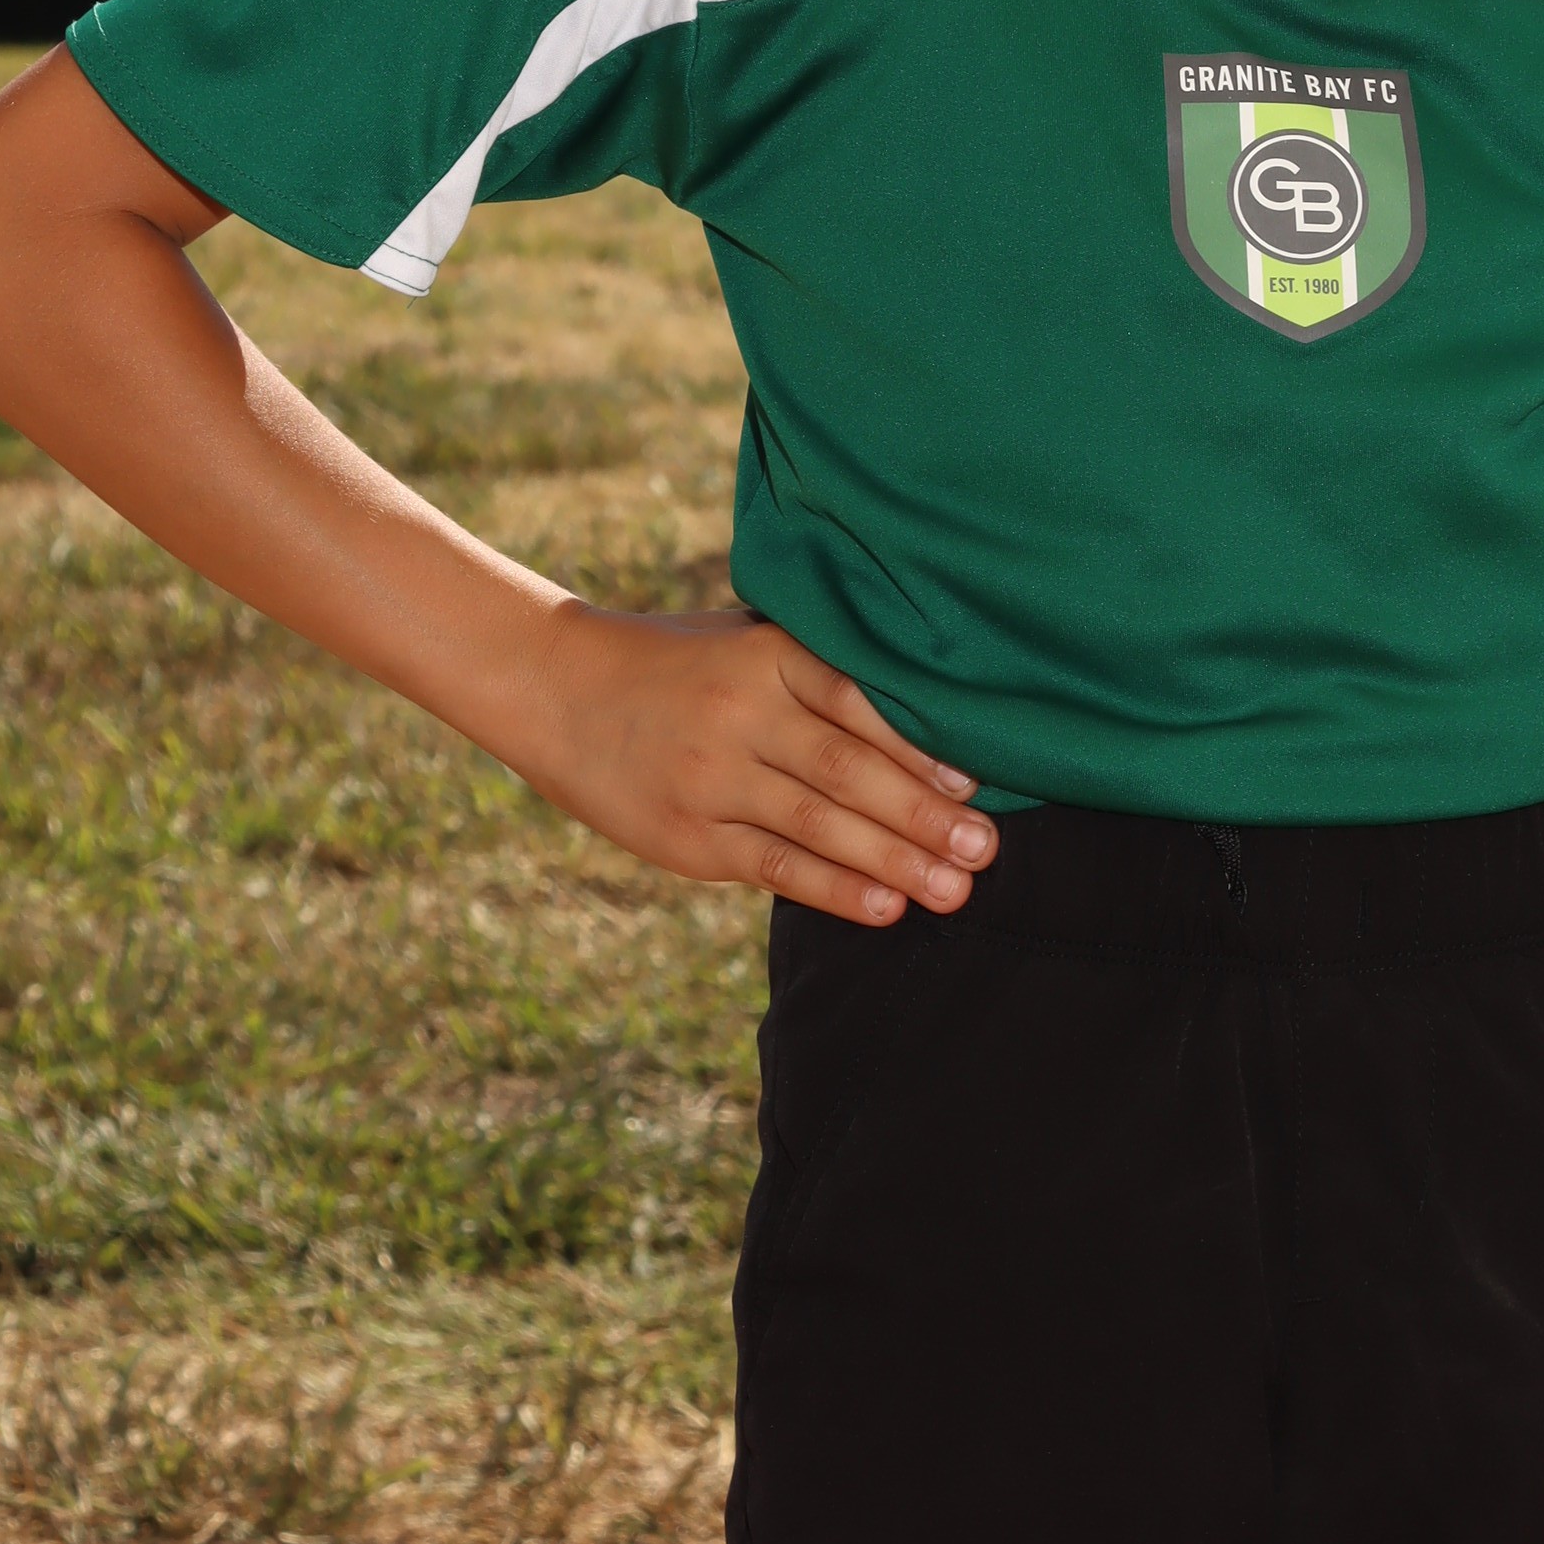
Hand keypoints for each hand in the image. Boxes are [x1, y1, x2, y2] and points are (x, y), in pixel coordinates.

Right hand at [515, 606, 996, 926]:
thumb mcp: (742, 637)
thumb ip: (815, 667)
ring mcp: (712, 779)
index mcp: (766, 655)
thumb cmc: (674, 662)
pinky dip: (836, 890)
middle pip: (849, 771)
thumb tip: (923, 709)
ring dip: (896, 862)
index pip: (857, 702)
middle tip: (987, 850)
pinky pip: (775, 867)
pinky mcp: (688, 837)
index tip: (975, 781)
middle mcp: (741, 715)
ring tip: (956, 889)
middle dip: (924, 817)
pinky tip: (887, 907)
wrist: (557, 689)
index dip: (919, 746)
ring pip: (819, 827)